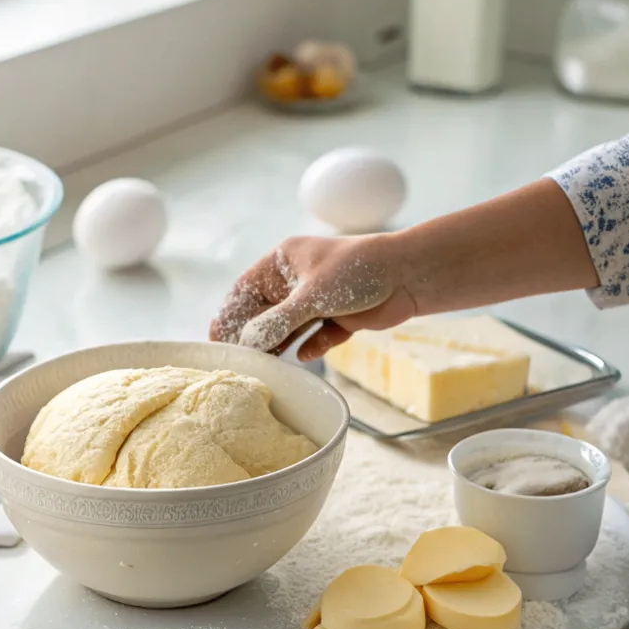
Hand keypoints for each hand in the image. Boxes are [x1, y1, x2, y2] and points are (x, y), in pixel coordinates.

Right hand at [209, 235, 415, 360]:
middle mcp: (295, 282)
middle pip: (263, 313)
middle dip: (255, 336)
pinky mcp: (337, 318)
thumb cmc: (357, 270)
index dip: (229, 315)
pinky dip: (310, 347)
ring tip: (268, 364)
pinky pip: (315, 336)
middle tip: (243, 361)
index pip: (244, 291)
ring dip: (280, 345)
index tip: (219, 339)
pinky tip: (305, 355)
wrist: (409, 275)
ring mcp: (316, 300)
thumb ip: (278, 322)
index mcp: (282, 264)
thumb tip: (249, 343)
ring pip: (288, 328)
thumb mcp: (310, 296)